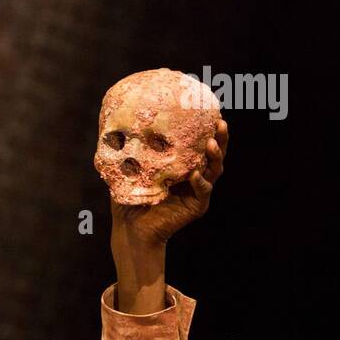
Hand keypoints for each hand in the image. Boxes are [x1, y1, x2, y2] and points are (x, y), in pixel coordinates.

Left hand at [111, 119, 228, 245]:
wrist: (131, 227)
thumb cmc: (130, 198)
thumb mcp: (131, 170)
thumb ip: (133, 151)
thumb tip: (119, 124)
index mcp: (181, 165)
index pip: (197, 144)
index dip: (205, 129)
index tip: (208, 111)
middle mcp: (194, 176)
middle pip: (213, 154)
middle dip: (220, 138)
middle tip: (220, 122)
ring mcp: (198, 191)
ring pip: (214, 170)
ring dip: (214, 156)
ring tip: (211, 143)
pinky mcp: (197, 206)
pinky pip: (203, 191)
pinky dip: (200, 182)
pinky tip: (194, 174)